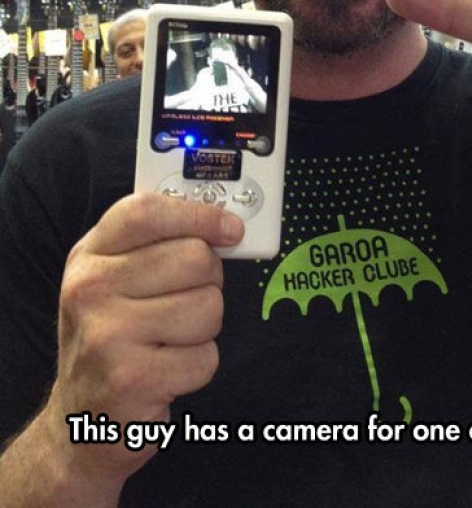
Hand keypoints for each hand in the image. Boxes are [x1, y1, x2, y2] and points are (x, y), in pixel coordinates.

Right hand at [42, 193, 242, 487]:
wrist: (80, 420)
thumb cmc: (113, 337)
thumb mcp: (116, 281)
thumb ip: (159, 245)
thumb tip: (227, 227)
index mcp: (88, 256)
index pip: (147, 211)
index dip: (198, 215)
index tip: (230, 229)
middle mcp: (90, 290)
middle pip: (194, 258)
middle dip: (208, 282)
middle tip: (186, 302)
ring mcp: (107, 335)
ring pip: (208, 307)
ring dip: (204, 328)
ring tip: (171, 341)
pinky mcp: (131, 380)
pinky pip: (206, 356)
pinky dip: (198, 367)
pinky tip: (168, 371)